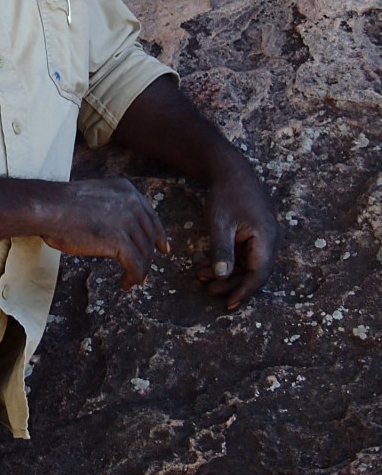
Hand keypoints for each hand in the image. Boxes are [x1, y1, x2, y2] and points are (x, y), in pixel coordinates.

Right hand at [41, 177, 168, 291]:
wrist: (49, 208)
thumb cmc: (62, 205)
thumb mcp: (96, 197)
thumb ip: (112, 208)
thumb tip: (121, 232)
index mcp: (126, 190)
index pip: (150, 215)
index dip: (159, 234)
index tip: (163, 248)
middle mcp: (131, 203)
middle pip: (149, 235)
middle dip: (149, 255)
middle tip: (144, 271)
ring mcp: (127, 221)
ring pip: (144, 252)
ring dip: (140, 269)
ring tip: (131, 280)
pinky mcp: (120, 241)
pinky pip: (135, 265)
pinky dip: (133, 277)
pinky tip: (124, 283)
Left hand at [197, 157, 280, 310]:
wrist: (230, 170)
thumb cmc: (225, 194)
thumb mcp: (220, 223)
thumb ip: (222, 250)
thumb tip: (222, 276)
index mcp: (267, 237)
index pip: (259, 274)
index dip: (244, 291)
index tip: (228, 304)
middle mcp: (272, 240)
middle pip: (255, 272)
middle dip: (232, 284)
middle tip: (209, 291)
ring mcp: (266, 237)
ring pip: (249, 265)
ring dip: (228, 273)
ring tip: (203, 279)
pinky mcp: (257, 234)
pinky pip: (246, 255)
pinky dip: (229, 262)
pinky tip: (208, 267)